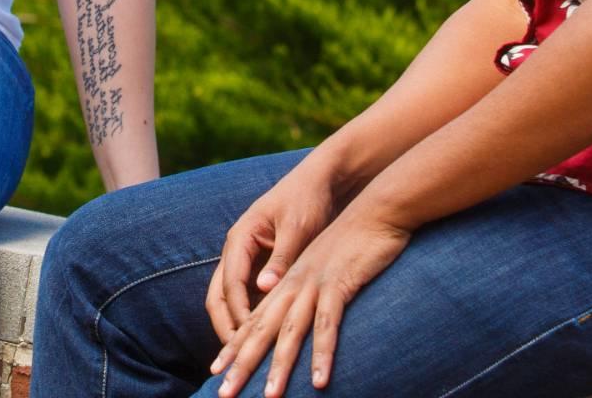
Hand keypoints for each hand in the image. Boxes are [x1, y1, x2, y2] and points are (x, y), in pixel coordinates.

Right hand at [206, 156, 345, 343]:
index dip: (237, 313)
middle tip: (236, 356)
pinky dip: (252, 316)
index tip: (247, 338)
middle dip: (225, 326)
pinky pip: (249, 296)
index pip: (230, 283)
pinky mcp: (261, 265)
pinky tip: (264, 336)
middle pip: (219, 295)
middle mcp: (238, 250)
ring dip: (235, 324)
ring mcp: (247, 258)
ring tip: (247, 354)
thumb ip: (281, 258)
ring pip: (230, 298)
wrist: (322, 181)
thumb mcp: (297, 227)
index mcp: (241, 237)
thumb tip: (264, 288)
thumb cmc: (309, 199)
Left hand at [208, 207, 410, 396]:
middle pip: (259, 328)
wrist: (374, 211)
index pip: (251, 319)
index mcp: (285, 282)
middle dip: (242, 363)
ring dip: (280, 366)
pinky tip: (320, 380)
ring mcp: (313, 283)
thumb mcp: (320, 270)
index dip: (234, 346)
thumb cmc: (350, 244)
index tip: (218, 373)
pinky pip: (328, 324)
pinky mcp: (338, 283)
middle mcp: (292, 284)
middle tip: (225, 393)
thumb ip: (303, 294)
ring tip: (270, 396)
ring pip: (290, 330)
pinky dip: (323, 353)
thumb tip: (294, 323)